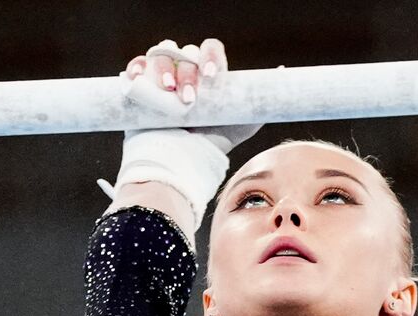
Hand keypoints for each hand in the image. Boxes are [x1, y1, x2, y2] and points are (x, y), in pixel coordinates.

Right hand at [118, 38, 263, 153]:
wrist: (184, 163)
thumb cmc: (213, 144)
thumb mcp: (243, 123)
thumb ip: (260, 100)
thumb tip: (280, 73)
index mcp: (207, 73)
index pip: (209, 50)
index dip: (211, 58)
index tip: (214, 78)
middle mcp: (184, 72)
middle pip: (185, 52)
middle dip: (188, 73)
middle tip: (189, 100)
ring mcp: (161, 78)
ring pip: (160, 54)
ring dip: (163, 70)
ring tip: (167, 94)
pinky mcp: (140, 89)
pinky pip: (136, 66)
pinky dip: (136, 67)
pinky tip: (138, 78)